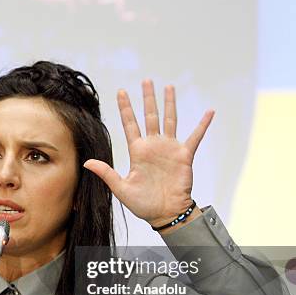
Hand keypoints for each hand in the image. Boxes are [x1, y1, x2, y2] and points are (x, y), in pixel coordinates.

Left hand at [83, 80, 213, 226]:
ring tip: (169, 87)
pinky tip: (209, 112)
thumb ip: (106, 173)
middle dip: (148, 99)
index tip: (121, 92)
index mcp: (137, 151)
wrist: (165, 214)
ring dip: (169, 104)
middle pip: (150, 116)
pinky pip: (195, 137)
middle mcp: (153, 146)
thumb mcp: (121, 188)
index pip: (129, 124)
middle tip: (146, 80)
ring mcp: (169, 149)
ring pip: (169, 120)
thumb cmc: (143, 204)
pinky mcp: (184, 155)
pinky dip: (202, 125)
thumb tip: (86, 163)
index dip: (125, 108)